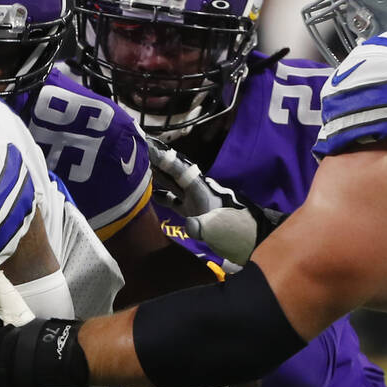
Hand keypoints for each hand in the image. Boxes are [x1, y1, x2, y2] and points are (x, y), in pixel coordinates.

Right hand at [147, 137, 285, 266]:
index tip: (145, 145)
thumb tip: (189, 225)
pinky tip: (148, 194)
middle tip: (133, 148)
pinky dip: (160, 194)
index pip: (178, 169)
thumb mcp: (219, 229)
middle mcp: (195, 191)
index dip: (162, 158)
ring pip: (171, 184)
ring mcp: (194, 201)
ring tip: (135, 167)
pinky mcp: (193, 212)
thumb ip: (203, 227)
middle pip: (172, 172)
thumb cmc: (236, 232)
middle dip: (155, 161)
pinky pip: (173, 199)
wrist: (252, 241)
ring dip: (156, 175)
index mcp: (201, 190)